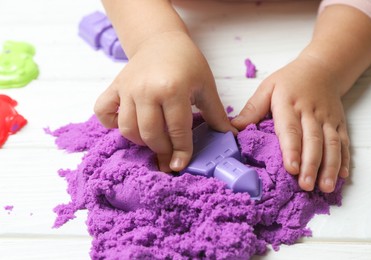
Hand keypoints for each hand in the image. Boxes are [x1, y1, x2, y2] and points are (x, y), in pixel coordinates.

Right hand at [94, 31, 235, 171]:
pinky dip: (112, 123)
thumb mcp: (206, 85)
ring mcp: (127, 89)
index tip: (180, 165)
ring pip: (128, 129)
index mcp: (172, 89)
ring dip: (141, 141)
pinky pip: (103, 111)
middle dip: (161, 151)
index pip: (177, 130)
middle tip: (169, 156)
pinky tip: (130, 124)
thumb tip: (230, 136)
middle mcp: (146, 90)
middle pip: (150, 134)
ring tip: (154, 139)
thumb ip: (216, 113)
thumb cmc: (186, 61)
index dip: (181, 151)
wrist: (162, 39)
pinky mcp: (114, 87)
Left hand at [232, 54, 349, 192]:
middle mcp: (311, 113)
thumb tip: (233, 128)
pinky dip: (344, 160)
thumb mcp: (268, 88)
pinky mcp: (339, 123)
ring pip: (331, 144)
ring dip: (329, 166)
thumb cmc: (290, 80)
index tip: (290, 167)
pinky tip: (342, 176)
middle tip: (305, 185)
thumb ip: (252, 109)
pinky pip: (344, 142)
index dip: (292, 149)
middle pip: (313, 140)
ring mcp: (328, 119)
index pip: (291, 129)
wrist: (322, 68)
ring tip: (325, 187)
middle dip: (310, 164)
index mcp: (289, 104)